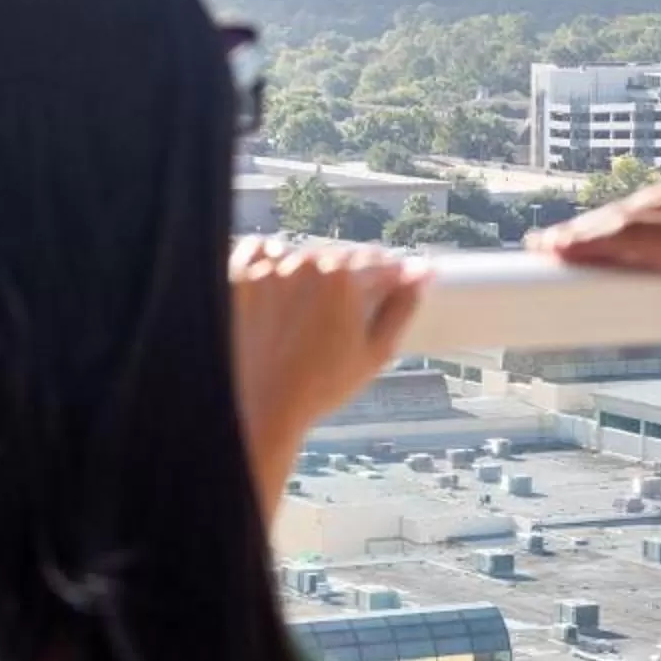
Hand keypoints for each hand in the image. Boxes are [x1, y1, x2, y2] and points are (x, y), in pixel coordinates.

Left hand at [230, 239, 423, 498]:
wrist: (257, 410)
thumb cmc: (320, 387)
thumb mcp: (376, 352)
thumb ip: (403, 306)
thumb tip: (422, 272)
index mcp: (347, 279)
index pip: (379, 262)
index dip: (387, 279)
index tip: (384, 296)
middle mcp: (308, 263)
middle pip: (340, 257)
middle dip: (346, 280)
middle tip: (337, 320)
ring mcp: (269, 268)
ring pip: (302, 253)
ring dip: (308, 273)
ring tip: (302, 315)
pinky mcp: (238, 275)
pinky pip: (258, 249)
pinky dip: (268, 262)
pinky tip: (273, 291)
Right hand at [543, 157, 660, 370]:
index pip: (631, 236)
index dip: (587, 243)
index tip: (548, 250)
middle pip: (627, 217)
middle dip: (582, 232)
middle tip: (542, 246)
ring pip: (647, 203)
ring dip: (609, 220)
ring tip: (577, 237)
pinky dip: (642, 210)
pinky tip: (640, 221)